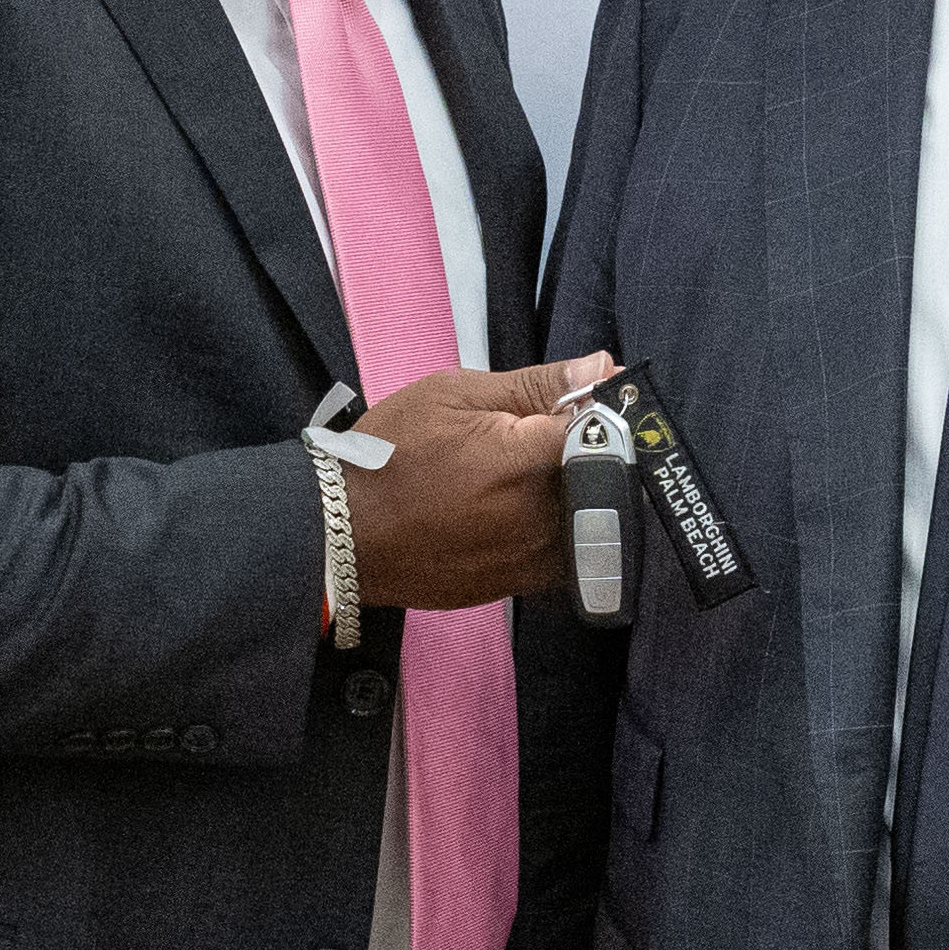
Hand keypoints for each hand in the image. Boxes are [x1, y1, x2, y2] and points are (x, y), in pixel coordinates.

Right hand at [342, 355, 615, 609]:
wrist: (341, 534)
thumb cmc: (390, 455)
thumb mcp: (453, 396)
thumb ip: (536, 384)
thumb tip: (603, 365)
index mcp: (526, 459)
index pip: (607, 430)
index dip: (602, 413)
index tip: (584, 405)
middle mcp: (540, 514)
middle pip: (605, 477)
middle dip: (590, 454)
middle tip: (542, 441)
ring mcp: (532, 556)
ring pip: (589, 519)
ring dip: (576, 495)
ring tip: (524, 478)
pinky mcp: (519, 584)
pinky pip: (563, 552)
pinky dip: (555, 529)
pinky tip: (516, 511)